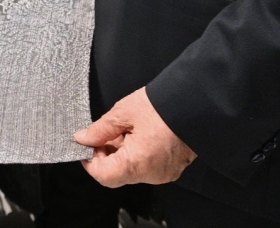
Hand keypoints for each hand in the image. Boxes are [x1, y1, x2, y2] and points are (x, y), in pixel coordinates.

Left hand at [75, 87, 195, 186]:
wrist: (196, 103)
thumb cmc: (161, 106)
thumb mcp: (123, 112)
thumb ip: (100, 129)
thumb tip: (83, 138)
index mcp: (137, 163)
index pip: (103, 176)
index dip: (90, 160)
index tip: (87, 144)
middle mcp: (151, 174)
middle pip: (117, 174)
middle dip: (106, 155)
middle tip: (104, 133)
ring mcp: (164, 173)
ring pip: (131, 171)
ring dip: (121, 154)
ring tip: (124, 130)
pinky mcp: (172, 169)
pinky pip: (147, 167)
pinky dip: (137, 155)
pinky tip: (138, 135)